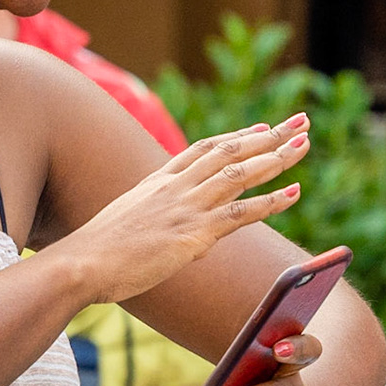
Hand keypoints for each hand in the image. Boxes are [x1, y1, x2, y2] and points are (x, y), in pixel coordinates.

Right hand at [74, 116, 310, 304]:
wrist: (81, 264)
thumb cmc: (95, 254)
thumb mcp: (127, 227)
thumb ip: (158, 224)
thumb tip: (183, 239)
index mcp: (158, 181)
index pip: (205, 149)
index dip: (238, 137)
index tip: (262, 128)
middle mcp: (175, 186)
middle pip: (230, 151)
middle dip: (269, 135)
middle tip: (300, 122)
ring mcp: (185, 206)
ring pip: (240, 173)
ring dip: (277, 158)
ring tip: (305, 145)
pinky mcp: (193, 232)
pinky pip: (241, 212)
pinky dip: (270, 201)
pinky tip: (294, 193)